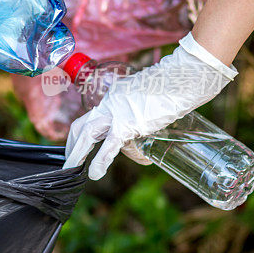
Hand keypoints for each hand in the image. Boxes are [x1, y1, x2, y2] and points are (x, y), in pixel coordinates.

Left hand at [63, 32, 237, 178]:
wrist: (184, 78)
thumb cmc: (175, 87)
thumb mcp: (150, 101)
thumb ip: (142, 118)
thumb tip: (142, 145)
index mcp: (114, 96)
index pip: (93, 117)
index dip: (84, 134)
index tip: (80, 146)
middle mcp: (111, 103)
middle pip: (82, 125)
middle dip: (73, 145)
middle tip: (69, 161)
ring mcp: (117, 112)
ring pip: (87, 134)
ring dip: (77, 153)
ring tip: (72, 169)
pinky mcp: (128, 124)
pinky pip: (109, 146)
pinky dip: (100, 161)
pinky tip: (95, 174)